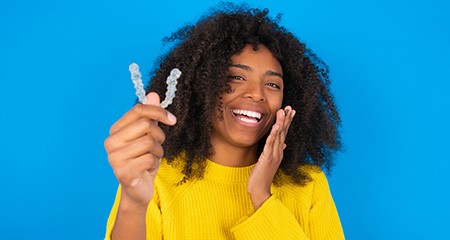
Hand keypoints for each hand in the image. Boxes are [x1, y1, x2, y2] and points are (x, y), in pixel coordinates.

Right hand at [104, 92, 176, 206]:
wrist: (138, 189)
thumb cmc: (143, 159)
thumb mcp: (149, 135)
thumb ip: (150, 115)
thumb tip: (153, 94)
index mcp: (115, 130)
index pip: (138, 110)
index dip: (159, 112)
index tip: (172, 120)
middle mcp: (111, 142)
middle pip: (146, 125)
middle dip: (159, 135)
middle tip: (158, 146)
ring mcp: (114, 158)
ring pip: (150, 143)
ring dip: (158, 151)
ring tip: (152, 158)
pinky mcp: (123, 173)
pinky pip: (149, 159)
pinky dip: (155, 163)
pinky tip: (148, 169)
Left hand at [247, 106, 295, 209]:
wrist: (259, 189)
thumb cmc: (262, 176)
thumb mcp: (270, 162)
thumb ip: (277, 151)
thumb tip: (284, 144)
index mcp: (279, 152)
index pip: (284, 134)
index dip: (287, 122)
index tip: (291, 111)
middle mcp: (278, 152)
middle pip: (284, 133)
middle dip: (287, 119)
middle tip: (290, 107)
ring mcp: (274, 155)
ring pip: (278, 136)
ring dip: (281, 123)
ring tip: (282, 111)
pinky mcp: (267, 158)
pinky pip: (271, 144)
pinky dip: (273, 134)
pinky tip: (275, 126)